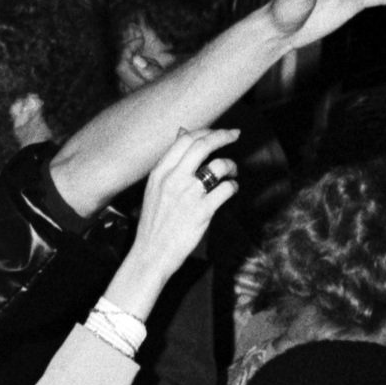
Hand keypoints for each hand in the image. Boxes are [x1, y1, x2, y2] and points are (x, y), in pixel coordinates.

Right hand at [105, 127, 237, 317]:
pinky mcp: (202, 211)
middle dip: (223, 136)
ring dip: (231, 165)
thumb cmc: (154, 222)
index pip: (185, 139)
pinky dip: (233, 187)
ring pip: (218, 165)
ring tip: (232, 171)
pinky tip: (230, 190)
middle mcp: (173, 179)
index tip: (219, 132)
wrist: (150, 253)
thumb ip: (169, 163)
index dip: (207, 131)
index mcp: (160, 172)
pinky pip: (226, 189)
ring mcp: (188, 194)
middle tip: (235, 135)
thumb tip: (183, 134)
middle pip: (203, 145)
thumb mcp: (154, 188)